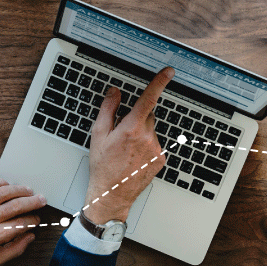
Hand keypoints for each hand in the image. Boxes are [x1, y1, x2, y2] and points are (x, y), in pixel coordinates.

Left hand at [0, 178, 46, 265]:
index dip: (33, 220)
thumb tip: (29, 237)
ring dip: (20, 190)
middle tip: (41, 200)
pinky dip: (0, 182)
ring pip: (4, 192)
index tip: (36, 220)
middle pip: (17, 205)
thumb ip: (14, 250)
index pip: (21, 223)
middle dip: (33, 202)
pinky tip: (7, 185)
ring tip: (28, 190)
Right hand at [84, 67, 174, 223]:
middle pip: (148, 115)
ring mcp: (156, 149)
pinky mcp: (161, 159)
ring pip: (152, 130)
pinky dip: (147, 146)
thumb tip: (114, 92)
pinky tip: (134, 157)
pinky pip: (155, 144)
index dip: (159, 82)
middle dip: (136, 119)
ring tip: (126, 150)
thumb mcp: (98, 135)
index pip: (148, 99)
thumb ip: (108, 109)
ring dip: (141, 134)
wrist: (112, 193)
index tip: (168, 72)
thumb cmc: (102, 166)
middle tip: (122, 135)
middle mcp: (147, 137)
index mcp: (131, 128)